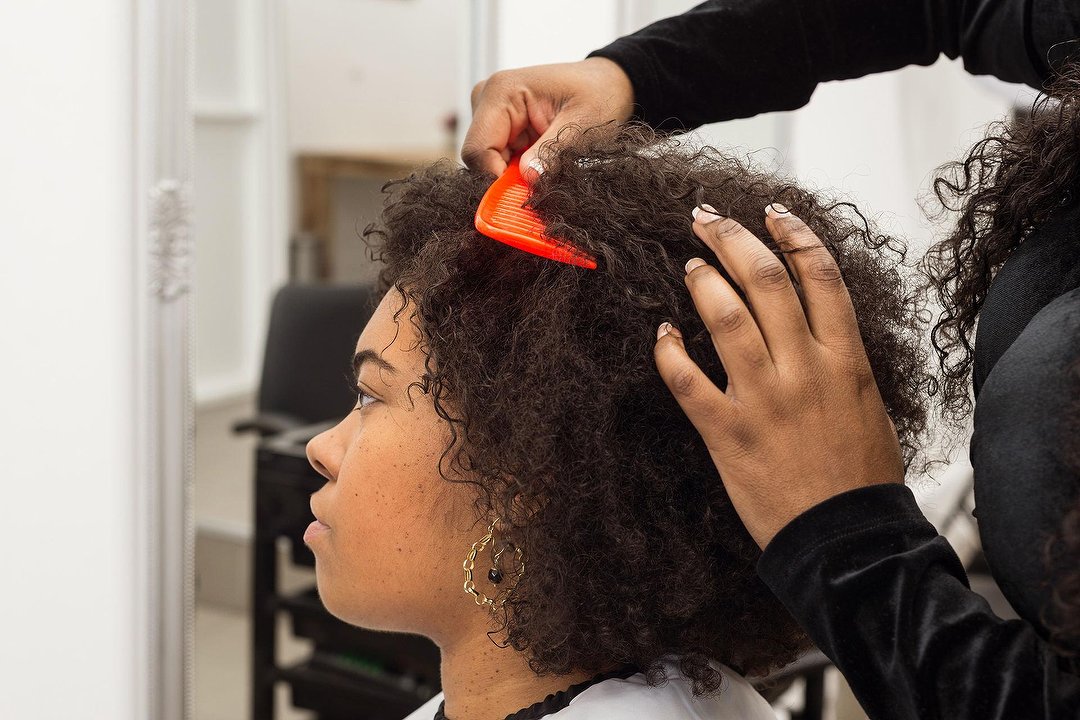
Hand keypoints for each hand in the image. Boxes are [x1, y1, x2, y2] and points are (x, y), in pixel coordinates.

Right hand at [461, 57, 633, 178]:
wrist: (604, 83)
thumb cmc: (597, 94)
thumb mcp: (583, 123)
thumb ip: (552, 152)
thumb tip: (528, 178)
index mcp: (501, 92)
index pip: (477, 151)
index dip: (494, 181)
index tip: (522, 198)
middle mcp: (486, 100)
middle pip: (479, 160)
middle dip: (506, 181)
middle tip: (540, 188)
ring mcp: (489, 114)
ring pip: (487, 165)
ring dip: (513, 178)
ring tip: (546, 171)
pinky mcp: (498, 128)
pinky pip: (497, 162)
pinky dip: (516, 173)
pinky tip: (539, 166)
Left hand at [654, 204, 904, 548]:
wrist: (847, 541)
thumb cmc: (861, 477)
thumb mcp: (868, 404)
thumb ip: (841, 359)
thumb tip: (816, 323)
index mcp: (845, 360)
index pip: (820, 276)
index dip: (794, 234)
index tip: (772, 212)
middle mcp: (805, 370)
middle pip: (765, 281)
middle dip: (731, 238)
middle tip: (706, 219)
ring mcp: (764, 400)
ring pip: (726, 318)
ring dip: (702, 282)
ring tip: (690, 265)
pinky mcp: (728, 434)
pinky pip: (687, 381)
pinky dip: (669, 352)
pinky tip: (663, 334)